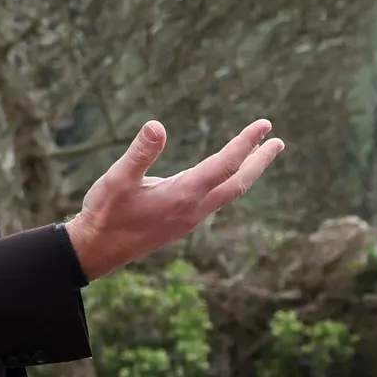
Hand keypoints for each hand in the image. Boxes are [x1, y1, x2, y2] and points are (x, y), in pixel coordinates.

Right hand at [65, 118, 284, 279]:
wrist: (97, 251)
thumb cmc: (105, 213)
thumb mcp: (116, 179)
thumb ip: (139, 153)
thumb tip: (156, 126)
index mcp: (184, 195)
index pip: (225, 164)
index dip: (246, 142)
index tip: (264, 125)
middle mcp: (194, 209)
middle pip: (238, 183)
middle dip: (260, 161)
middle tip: (278, 142)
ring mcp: (191, 218)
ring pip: (229, 193)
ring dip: (247, 172)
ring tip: (260, 154)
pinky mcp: (183, 223)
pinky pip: (217, 199)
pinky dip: (229, 182)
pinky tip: (225, 176)